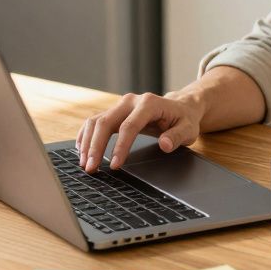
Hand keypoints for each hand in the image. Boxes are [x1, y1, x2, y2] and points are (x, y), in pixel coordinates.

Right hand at [75, 92, 203, 172]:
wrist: (180, 107)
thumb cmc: (184, 119)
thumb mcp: (188, 129)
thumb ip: (177, 136)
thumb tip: (165, 144)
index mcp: (149, 103)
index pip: (129, 126)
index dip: (120, 146)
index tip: (115, 165)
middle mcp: (131, 101)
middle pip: (106, 122)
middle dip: (96, 146)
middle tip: (91, 168)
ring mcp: (121, 105)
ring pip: (96, 121)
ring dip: (87, 142)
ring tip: (84, 164)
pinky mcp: (115, 111)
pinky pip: (95, 121)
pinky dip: (86, 135)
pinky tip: (81, 150)